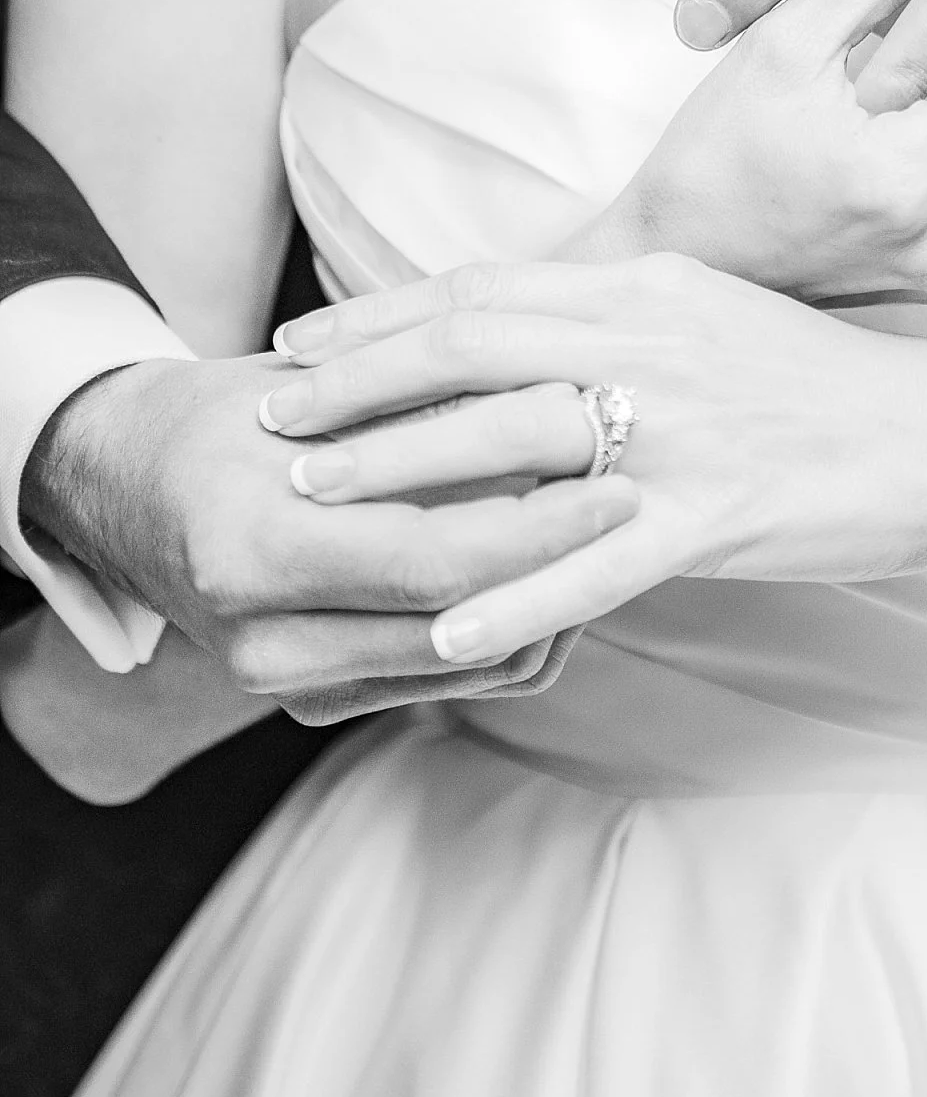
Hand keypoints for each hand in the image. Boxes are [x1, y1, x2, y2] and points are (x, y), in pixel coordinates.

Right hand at [22, 353, 638, 721]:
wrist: (126, 486)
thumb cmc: (226, 416)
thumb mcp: (312, 395)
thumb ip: (424, 413)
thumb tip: (562, 404)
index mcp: (253, 550)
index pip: (435, 560)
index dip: (541, 527)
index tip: (617, 479)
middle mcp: (263, 641)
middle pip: (462, 628)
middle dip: (563, 569)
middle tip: (631, 502)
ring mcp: (285, 686)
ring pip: (468, 668)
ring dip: (550, 604)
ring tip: (601, 530)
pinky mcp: (313, 701)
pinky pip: (446, 682)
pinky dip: (511, 628)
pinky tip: (549, 569)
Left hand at [264, 256, 926, 660]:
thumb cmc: (827, 387)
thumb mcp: (715, 320)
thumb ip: (618, 321)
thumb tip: (518, 333)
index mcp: (648, 287)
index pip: (484, 289)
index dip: (380, 317)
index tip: (299, 345)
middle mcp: (654, 339)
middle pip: (473, 344)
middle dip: (357, 380)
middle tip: (268, 416)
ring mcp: (687, 426)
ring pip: (515, 438)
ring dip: (402, 468)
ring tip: (313, 500)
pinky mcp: (722, 512)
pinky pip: (597, 560)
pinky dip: (514, 596)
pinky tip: (442, 632)